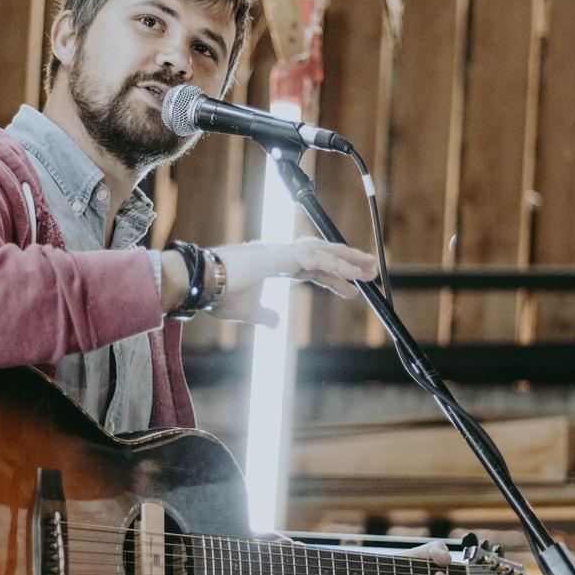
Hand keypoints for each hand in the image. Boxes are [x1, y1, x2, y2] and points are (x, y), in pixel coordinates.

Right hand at [162, 237, 377, 325]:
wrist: (202, 284)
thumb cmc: (219, 295)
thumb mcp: (248, 311)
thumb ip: (265, 315)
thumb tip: (277, 322)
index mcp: (275, 264)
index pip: (312, 268)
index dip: (334, 278)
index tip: (352, 290)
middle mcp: (281, 253)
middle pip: (323, 254)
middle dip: (348, 262)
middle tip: (372, 271)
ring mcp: (281, 251)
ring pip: (324, 252)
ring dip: (349, 260)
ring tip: (370, 269)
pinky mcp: (280, 256)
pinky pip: (315, 259)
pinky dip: (335, 264)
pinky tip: (351, 274)